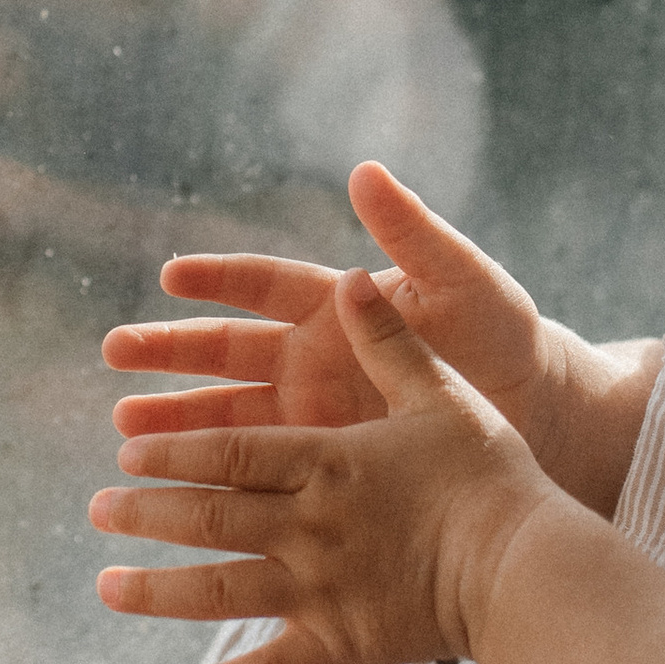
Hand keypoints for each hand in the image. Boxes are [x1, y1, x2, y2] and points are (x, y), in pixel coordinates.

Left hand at [91, 266, 546, 663]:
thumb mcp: (440, 393)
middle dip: (146, 512)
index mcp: (327, 461)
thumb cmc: (490, 475)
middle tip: (97, 507)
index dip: (173, 450)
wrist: (525, 568)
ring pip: (219, 590)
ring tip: (106, 586)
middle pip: (209, 517)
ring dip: (156, 590)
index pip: (230, 452)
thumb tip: (351, 277)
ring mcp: (319, 590)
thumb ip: (388, 339)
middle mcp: (309, 526)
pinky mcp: (339, 645)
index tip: (127, 449)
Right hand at [101, 160, 550, 451]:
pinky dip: (220, 480)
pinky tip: (180, 493)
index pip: (264, 283)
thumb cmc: (508, 340)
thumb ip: (414, 234)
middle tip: (115, 353)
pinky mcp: (328, 467)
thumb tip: (366, 171)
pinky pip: (263, 473)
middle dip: (172, 353)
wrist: (549, 417)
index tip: (170, 276)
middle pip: (229, 353)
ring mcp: (318, 415)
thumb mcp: (465, 283)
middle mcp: (317, 358)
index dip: (219, 278)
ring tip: (125, 428)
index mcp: (341, 307)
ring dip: (180, 420)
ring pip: (232, 416)